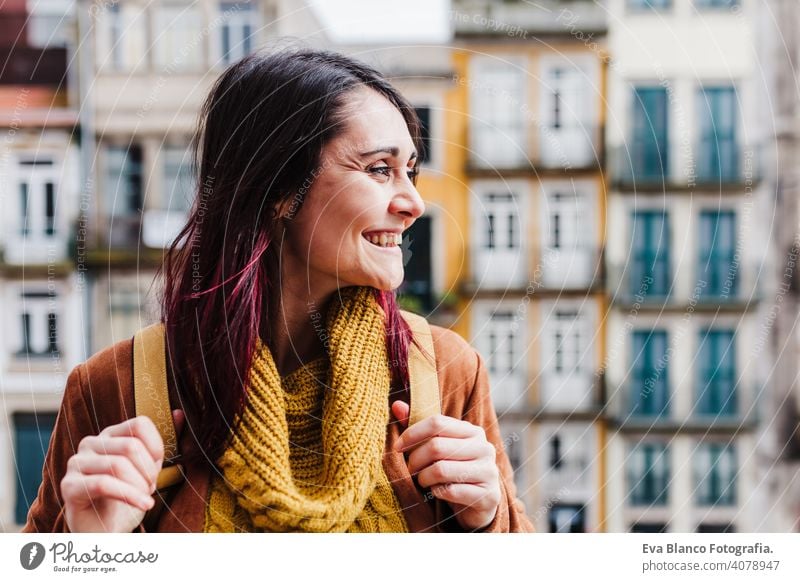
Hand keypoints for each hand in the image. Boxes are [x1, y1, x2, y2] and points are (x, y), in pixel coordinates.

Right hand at [61, 410, 183, 532]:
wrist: (105, 529)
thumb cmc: (126, 496)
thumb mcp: (148, 469)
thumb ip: (162, 443)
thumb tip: (180, 413)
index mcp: (110, 434)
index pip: (139, 424)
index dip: (156, 446)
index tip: (158, 466)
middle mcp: (91, 443)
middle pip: (130, 446)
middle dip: (148, 471)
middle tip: (151, 488)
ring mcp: (77, 463)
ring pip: (117, 464)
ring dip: (139, 485)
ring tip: (145, 497)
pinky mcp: (69, 485)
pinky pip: (103, 484)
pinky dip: (130, 496)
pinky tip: (145, 505)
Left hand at [391, 401, 500, 530]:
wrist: (479, 503)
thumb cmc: (453, 470)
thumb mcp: (438, 447)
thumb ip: (418, 428)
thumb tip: (397, 406)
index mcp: (472, 431)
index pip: (437, 422)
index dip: (412, 433)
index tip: (397, 447)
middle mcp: (484, 448)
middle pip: (436, 446)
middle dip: (415, 460)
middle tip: (410, 470)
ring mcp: (489, 472)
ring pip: (441, 470)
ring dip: (424, 478)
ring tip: (422, 481)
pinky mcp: (488, 495)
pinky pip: (450, 491)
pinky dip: (436, 492)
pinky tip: (437, 492)